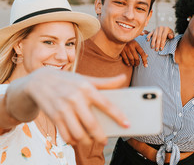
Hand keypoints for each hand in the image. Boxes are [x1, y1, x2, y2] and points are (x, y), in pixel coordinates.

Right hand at [7, 67, 129, 145]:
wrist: (39, 81)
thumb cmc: (68, 80)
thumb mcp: (86, 79)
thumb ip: (105, 82)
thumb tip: (123, 78)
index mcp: (87, 88)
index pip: (106, 104)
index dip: (118, 116)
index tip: (127, 124)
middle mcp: (75, 98)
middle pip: (92, 124)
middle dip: (100, 136)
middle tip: (105, 140)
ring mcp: (63, 109)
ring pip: (78, 133)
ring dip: (86, 141)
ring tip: (91, 140)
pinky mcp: (54, 117)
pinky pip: (66, 135)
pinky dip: (73, 140)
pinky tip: (77, 139)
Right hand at [120, 40, 147, 66]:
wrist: (118, 36)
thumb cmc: (128, 39)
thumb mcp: (135, 40)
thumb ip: (141, 48)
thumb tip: (147, 55)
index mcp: (136, 43)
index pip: (142, 53)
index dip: (145, 60)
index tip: (146, 65)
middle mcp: (131, 46)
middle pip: (136, 58)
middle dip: (137, 63)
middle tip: (137, 64)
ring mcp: (125, 49)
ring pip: (131, 59)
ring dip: (133, 63)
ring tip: (133, 64)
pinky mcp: (121, 51)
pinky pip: (125, 59)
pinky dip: (127, 62)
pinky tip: (128, 64)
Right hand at [146, 26, 173, 50]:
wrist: (167, 30)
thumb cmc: (170, 34)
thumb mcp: (172, 34)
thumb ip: (171, 35)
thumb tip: (170, 36)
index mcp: (166, 28)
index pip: (163, 37)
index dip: (162, 43)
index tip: (161, 49)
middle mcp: (161, 28)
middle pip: (158, 37)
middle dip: (157, 44)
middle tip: (156, 50)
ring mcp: (156, 28)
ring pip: (154, 36)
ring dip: (153, 42)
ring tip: (152, 47)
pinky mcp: (153, 30)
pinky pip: (150, 33)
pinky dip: (148, 36)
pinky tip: (147, 40)